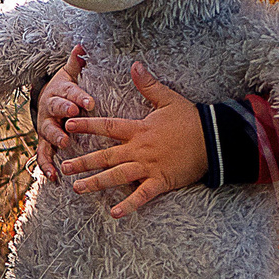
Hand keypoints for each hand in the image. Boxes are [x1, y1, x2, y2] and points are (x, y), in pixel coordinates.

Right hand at [33, 45, 93, 182]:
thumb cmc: (66, 89)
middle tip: (72, 116)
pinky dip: (47, 166)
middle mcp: (49, 109)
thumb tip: (81, 45)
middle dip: (63, 112)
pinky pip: (43, 155)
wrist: (46, 101)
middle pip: (55, 109)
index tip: (90, 101)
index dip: (79, 97)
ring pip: (47, 132)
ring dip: (55, 137)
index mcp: (59, 92)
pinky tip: (54, 177)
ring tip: (64, 144)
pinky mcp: (44, 143)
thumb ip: (76, 63)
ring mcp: (45, 127)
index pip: (70, 92)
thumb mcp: (70, 74)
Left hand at [59, 62, 204, 217]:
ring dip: (96, 183)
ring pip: (117, 176)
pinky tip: (114, 214)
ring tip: (77, 188)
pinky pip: (142, 196)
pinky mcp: (160, 181)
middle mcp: (139, 149)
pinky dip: (128, 205)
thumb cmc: (191, 119)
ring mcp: (148, 166)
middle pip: (105, 156)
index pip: (107, 126)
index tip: (68, 124)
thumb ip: (148, 84)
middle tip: (64, 166)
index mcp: (138, 129)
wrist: (214, 139)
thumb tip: (135, 65)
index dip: (87, 125)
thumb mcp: (168, 98)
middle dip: (83, 161)